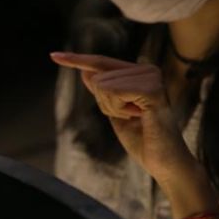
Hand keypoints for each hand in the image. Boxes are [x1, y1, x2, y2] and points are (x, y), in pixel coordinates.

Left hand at [50, 52, 196, 187]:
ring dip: (113, 108)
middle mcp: (147, 69)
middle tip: (131, 117)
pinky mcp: (153, 88)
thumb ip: (103, 92)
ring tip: (137, 118)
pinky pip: (113, 92)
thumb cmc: (143, 140)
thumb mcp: (114, 112)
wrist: (164, 163)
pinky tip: (140, 117)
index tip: (53, 55)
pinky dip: (118, 109)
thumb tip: (85, 72)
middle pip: (96, 77)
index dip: (76, 60)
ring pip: (102, 85)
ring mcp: (151, 77)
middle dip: (105, 103)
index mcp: (139, 73)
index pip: (100, 63)